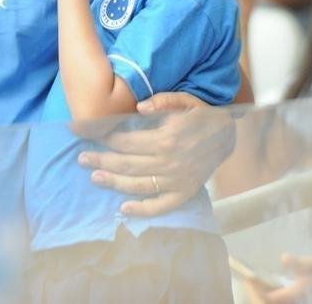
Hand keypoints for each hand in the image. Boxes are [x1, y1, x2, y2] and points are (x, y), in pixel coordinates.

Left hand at [76, 92, 234, 216]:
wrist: (230, 136)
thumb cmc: (203, 116)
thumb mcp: (185, 100)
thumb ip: (163, 101)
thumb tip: (139, 108)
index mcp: (166, 138)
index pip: (126, 140)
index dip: (103, 137)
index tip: (84, 133)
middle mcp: (169, 161)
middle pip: (127, 163)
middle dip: (101, 160)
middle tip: (81, 158)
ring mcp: (177, 180)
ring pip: (138, 184)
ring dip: (114, 182)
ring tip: (94, 177)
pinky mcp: (185, 192)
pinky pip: (162, 205)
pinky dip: (143, 210)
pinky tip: (123, 209)